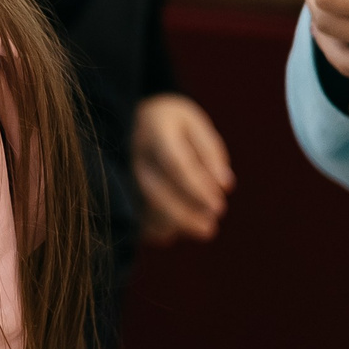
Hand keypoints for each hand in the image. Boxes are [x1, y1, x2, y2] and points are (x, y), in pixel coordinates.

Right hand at [134, 93, 233, 243]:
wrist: (136, 118)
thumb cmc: (175, 124)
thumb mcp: (196, 126)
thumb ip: (211, 154)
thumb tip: (225, 186)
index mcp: (156, 131)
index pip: (176, 164)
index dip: (197, 188)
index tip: (219, 207)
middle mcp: (136, 154)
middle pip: (155, 191)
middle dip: (184, 214)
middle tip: (211, 228)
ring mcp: (126, 173)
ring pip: (144, 207)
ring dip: (174, 224)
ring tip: (204, 228)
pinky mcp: (124, 190)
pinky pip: (135, 215)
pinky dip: (156, 229)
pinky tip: (178, 230)